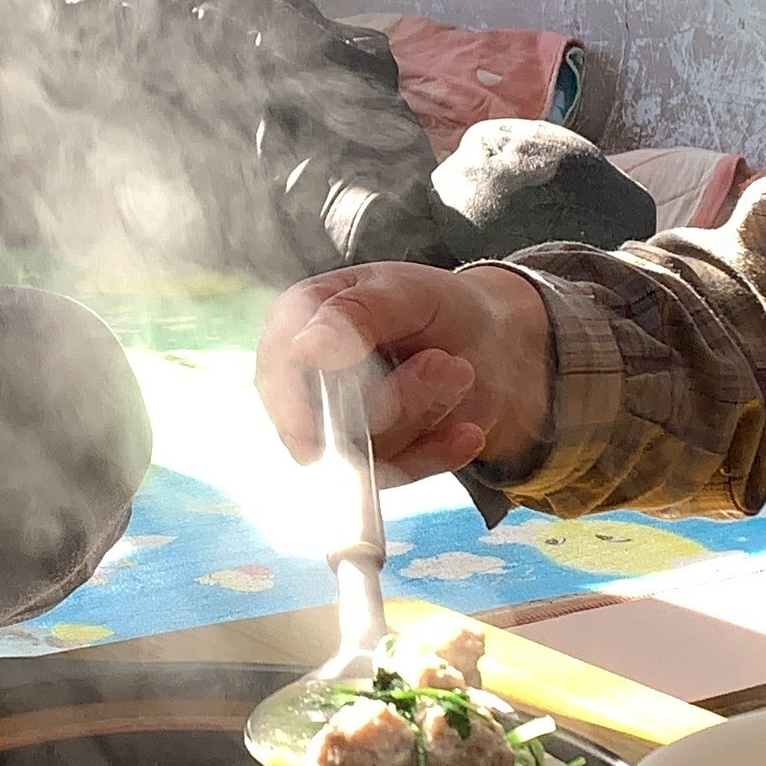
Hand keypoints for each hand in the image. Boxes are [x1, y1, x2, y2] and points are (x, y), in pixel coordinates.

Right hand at [255, 263, 555, 483]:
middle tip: (448, 364)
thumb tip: (304, 349)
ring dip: (425, 413)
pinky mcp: (377, 459)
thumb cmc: (433, 304)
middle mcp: (306, 383)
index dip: (292, 408)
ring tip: (458, 374)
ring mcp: (339, 427)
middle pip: (327, 423)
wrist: (489, 340)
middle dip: (399, 399)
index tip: (316, 433)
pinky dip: (439, 451)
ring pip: (368, 450)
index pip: (276, 375)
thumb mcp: (403, 292)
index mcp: (296, 326)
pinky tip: (466, 431)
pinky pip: (401, 473)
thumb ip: (356, 315)